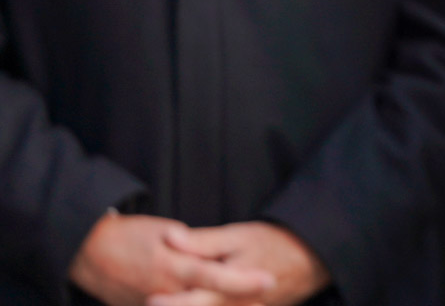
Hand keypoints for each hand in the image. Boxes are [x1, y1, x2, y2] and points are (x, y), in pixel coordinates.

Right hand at [68, 213, 272, 305]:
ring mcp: (152, 305)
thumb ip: (193, 244)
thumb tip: (215, 255)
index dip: (243, 281)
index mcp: (173, 267)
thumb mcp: (163, 231)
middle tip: (265, 301)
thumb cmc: (130, 234)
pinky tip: (215, 303)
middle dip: (239, 304)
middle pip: (208, 303)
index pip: (215, 277)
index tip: (269, 280)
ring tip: (252, 305)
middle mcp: (165, 292)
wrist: (88, 253)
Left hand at [147, 223, 327, 305]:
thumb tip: (169, 238)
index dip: (172, 300)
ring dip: (194, 304)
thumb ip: (203, 241)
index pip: (194, 295)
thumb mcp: (239, 235)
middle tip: (154, 300)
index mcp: (230, 282)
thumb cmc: (274, 241)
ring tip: (169, 300)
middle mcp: (235, 304)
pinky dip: (212, 305)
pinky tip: (201, 300)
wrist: (314, 257)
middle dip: (180, 303)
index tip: (150, 299)